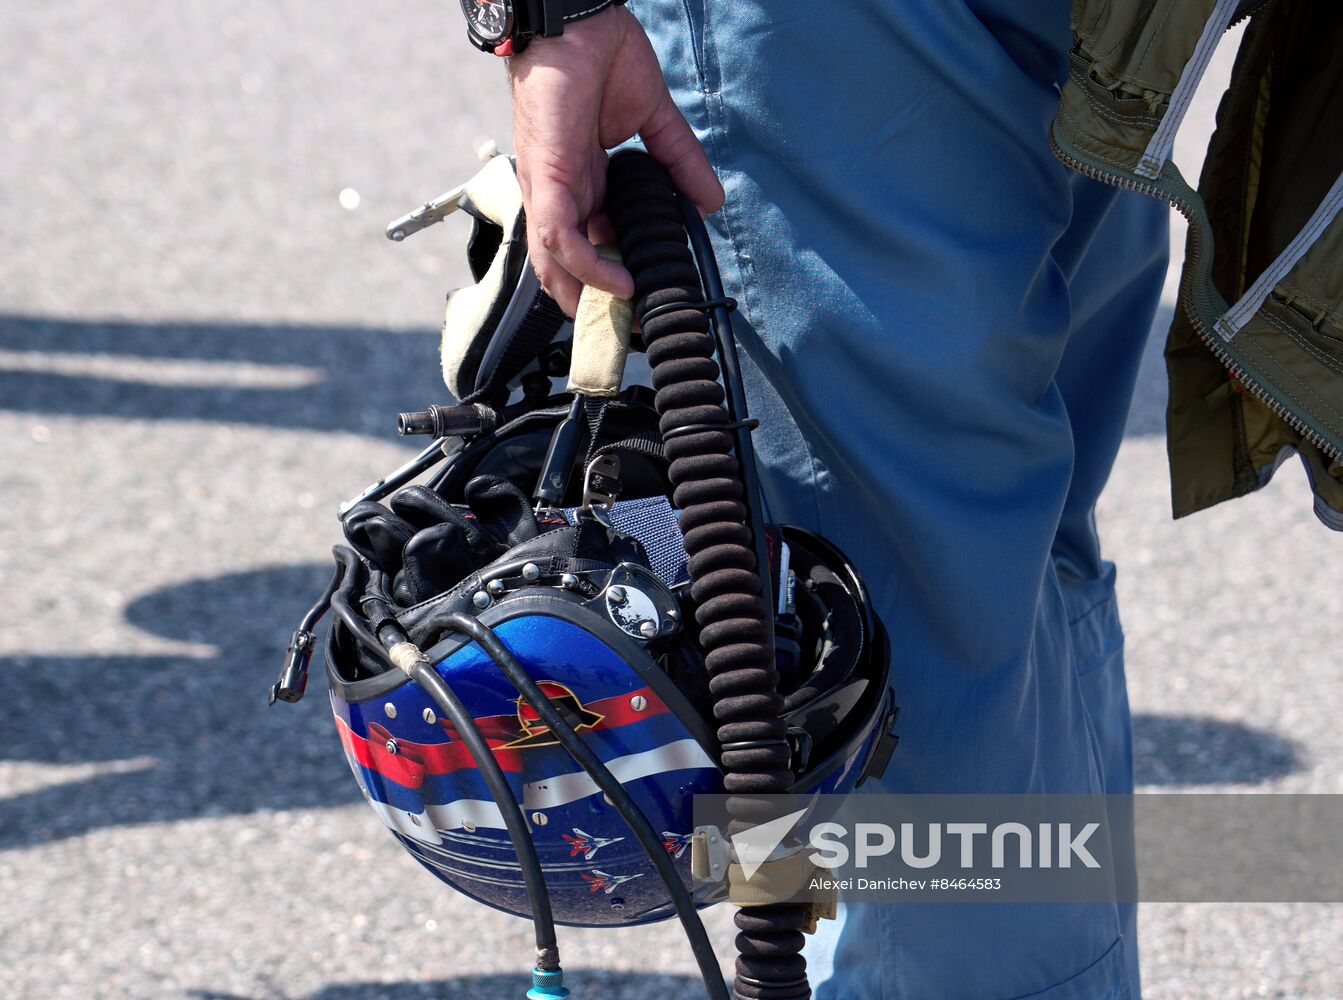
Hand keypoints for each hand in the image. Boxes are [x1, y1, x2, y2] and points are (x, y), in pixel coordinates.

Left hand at [508, 6, 723, 316]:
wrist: (580, 20)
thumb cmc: (603, 57)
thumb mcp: (654, 121)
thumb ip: (681, 162)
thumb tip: (711, 202)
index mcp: (582, 180)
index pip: (589, 246)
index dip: (610, 281)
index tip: (644, 302)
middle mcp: (562, 191)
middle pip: (565, 267)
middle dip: (595, 306)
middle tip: (633, 330)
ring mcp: (551, 186)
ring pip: (556, 264)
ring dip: (590, 299)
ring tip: (625, 317)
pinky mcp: (549, 176)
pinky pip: (561, 237)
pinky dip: (588, 267)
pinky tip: (620, 283)